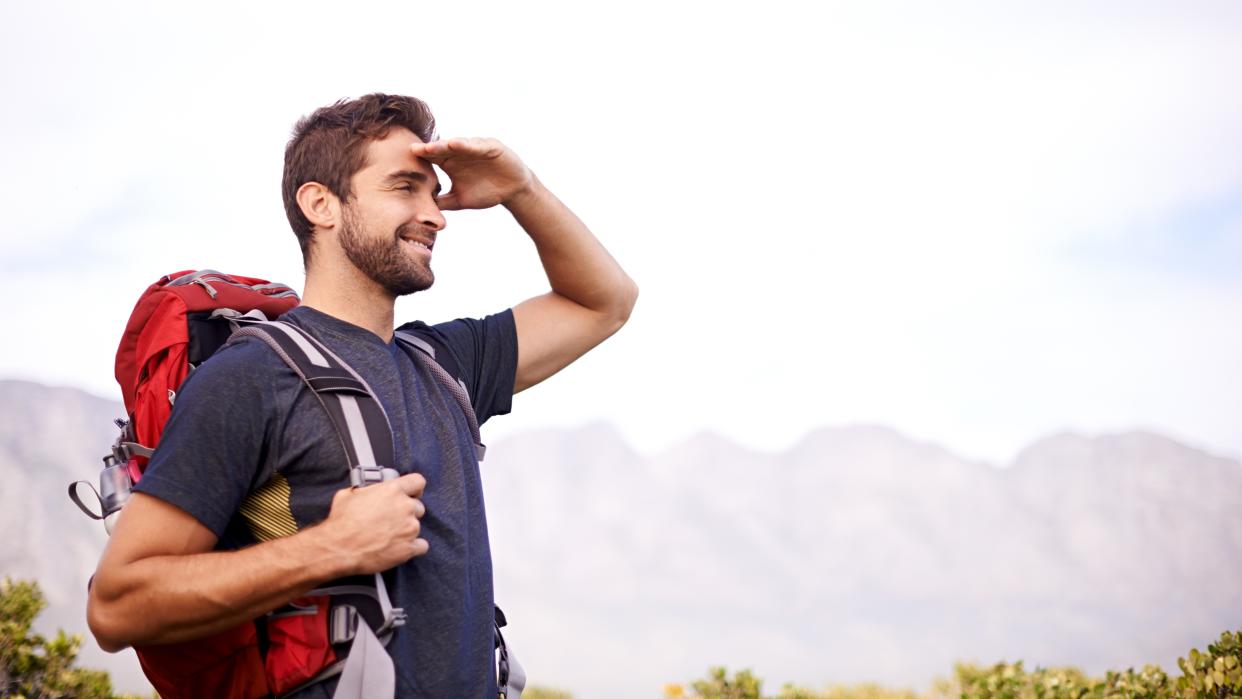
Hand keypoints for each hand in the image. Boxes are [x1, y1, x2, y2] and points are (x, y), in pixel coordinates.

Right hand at [319, 473, 428, 574]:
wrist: (338, 548)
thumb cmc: (341, 522)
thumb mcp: (349, 494)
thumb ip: (366, 490)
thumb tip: (366, 491)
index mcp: (392, 490)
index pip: (418, 482)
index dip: (414, 489)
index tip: (411, 494)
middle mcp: (405, 507)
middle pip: (418, 507)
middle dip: (407, 513)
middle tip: (392, 520)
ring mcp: (409, 528)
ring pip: (417, 527)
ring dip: (406, 530)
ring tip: (388, 536)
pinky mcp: (409, 548)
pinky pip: (421, 546)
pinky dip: (412, 548)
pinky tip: (399, 548)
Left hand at [410, 137, 534, 210]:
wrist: (513, 191)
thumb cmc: (487, 192)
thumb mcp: (461, 200)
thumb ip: (443, 202)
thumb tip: (422, 210)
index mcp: (450, 163)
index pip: (432, 158)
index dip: (421, 159)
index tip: (406, 160)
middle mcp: (460, 153)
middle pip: (441, 149)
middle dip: (429, 149)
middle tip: (415, 150)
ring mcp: (474, 147)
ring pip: (457, 145)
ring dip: (444, 145)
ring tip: (432, 146)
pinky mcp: (490, 146)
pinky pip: (477, 145)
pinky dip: (468, 144)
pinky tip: (457, 144)